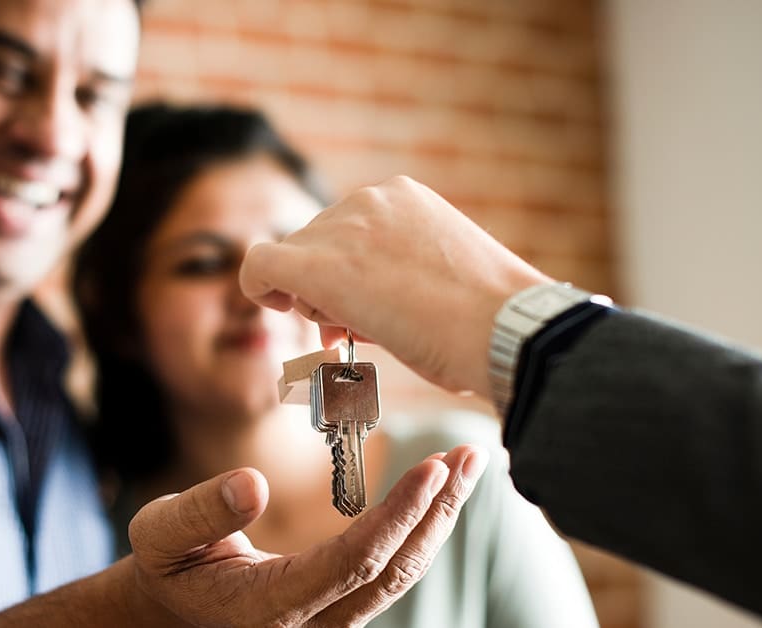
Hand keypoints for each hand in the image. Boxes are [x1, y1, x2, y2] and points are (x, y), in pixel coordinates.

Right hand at [128, 446, 487, 626]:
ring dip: (437, 519)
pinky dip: (418, 529)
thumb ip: (201, 512)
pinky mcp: (339, 610)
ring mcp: (329, 623)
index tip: (431, 470)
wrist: (170, 613)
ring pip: (399, 576)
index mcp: (268, 607)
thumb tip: (250, 483)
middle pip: (392, 572)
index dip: (396, 517)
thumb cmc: (167, 567)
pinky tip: (435, 494)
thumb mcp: (161, 534)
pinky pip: (389, 573)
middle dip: (436, 513)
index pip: (352, 563)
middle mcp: (309, 626)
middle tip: (470, 456)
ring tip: (466, 466)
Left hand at [239, 176, 549, 397]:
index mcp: (403, 198)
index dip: (346, 271)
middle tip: (350, 330)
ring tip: (355, 329)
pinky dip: (259, 285)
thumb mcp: (442, 279)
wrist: (503, 329)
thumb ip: (393, 279)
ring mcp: (342, 229)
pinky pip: (261, 265)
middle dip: (325, 288)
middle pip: (316, 243)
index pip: (348, 232)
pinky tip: (276, 305)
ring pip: (294, 259)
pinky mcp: (316, 264)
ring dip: (310, 298)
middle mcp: (369, 201)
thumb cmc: (486, 321)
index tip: (364, 306)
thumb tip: (351, 310)